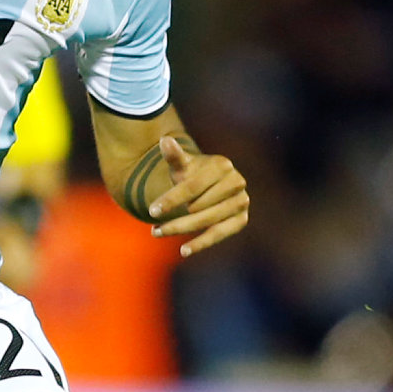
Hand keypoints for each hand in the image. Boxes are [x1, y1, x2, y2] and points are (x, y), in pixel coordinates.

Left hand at [144, 135, 248, 257]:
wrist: (209, 185)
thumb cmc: (192, 175)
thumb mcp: (182, 166)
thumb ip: (174, 155)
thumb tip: (164, 140)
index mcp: (222, 165)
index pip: (192, 187)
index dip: (171, 200)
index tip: (151, 211)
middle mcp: (236, 182)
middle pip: (197, 206)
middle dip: (174, 218)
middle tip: (153, 229)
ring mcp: (241, 201)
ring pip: (206, 221)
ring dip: (181, 230)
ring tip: (157, 233)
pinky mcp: (242, 219)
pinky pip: (219, 234)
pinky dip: (201, 243)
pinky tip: (183, 251)